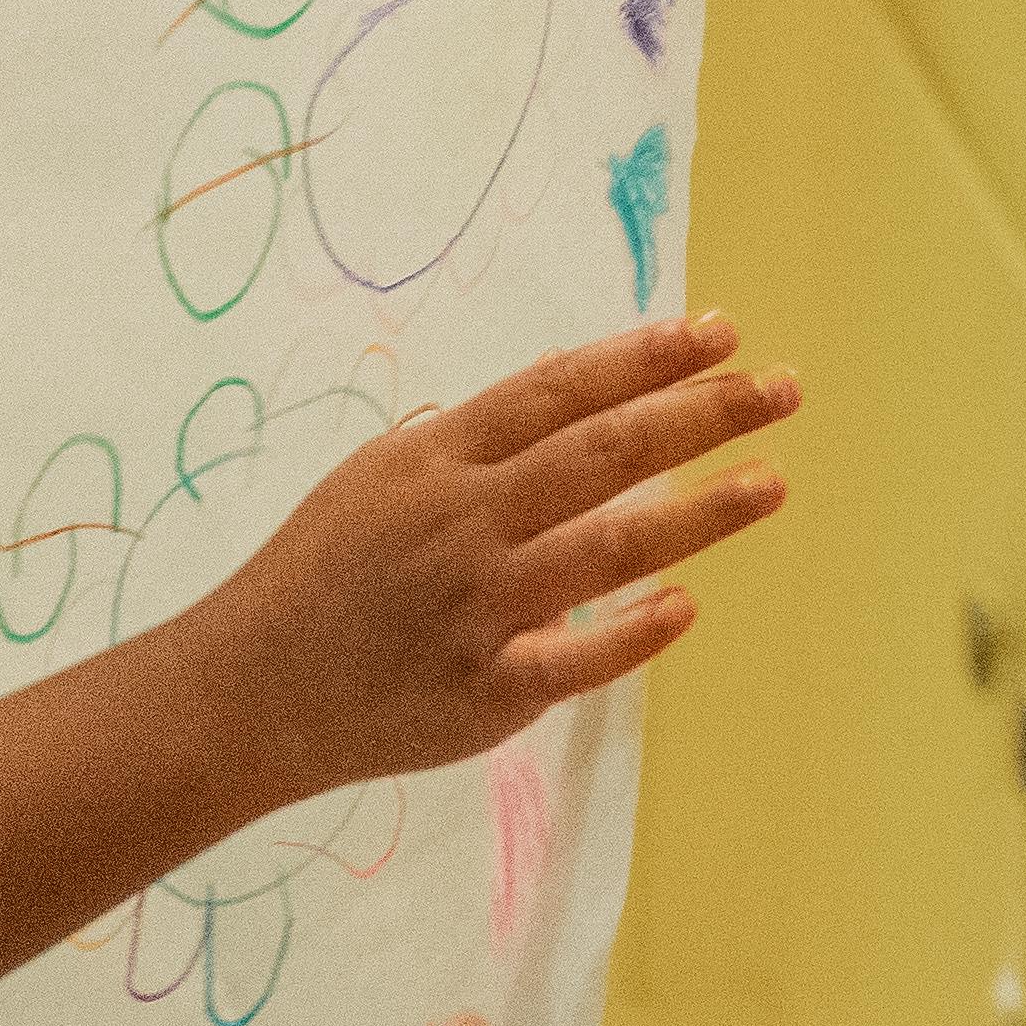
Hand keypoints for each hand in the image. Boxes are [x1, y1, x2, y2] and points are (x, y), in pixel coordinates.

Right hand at [181, 312, 794, 795]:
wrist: (243, 692)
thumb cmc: (317, 578)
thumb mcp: (374, 479)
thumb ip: (466, 441)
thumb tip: (563, 391)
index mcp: (434, 459)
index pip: (559, 391)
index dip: (644, 357)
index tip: (720, 332)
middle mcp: (460, 523)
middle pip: (603, 453)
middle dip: (701, 414)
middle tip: (782, 388)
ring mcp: (474, 609)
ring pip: (608, 547)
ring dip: (701, 513)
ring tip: (772, 484)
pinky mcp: (482, 693)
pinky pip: (574, 659)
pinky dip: (632, 631)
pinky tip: (686, 604)